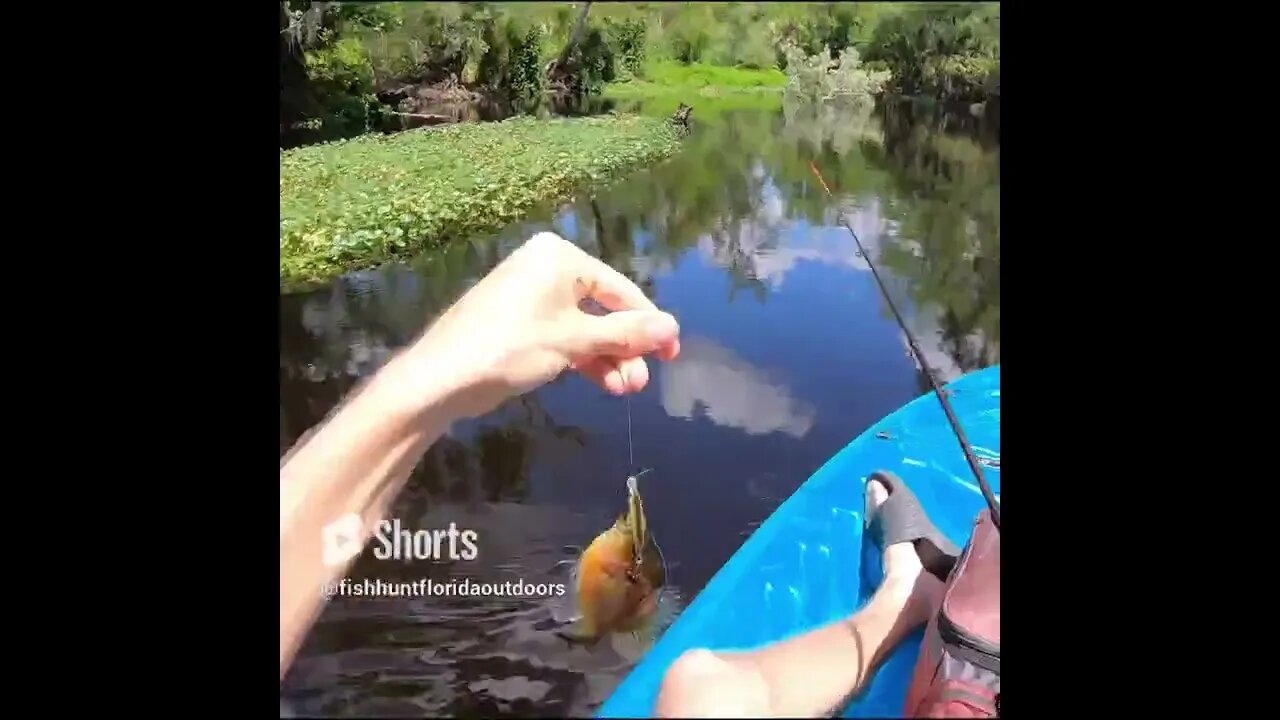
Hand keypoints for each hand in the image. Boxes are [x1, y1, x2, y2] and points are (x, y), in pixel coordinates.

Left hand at [401, 232, 680, 418]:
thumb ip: (625, 335)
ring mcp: (530, 296)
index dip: (648, 323)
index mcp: (559, 257)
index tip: (672, 356)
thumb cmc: (509, 348)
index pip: (619, 289)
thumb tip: (673, 328)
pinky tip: (601, 382)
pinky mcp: (518, 323)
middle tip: (640, 384)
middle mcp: (546, 268)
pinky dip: (582, 358)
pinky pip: (562, 335)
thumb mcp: (574, 341)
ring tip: (624, 391)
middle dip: (624, 348)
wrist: (438, 378)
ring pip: (583, 327)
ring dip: (606, 359)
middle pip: (602, 309)